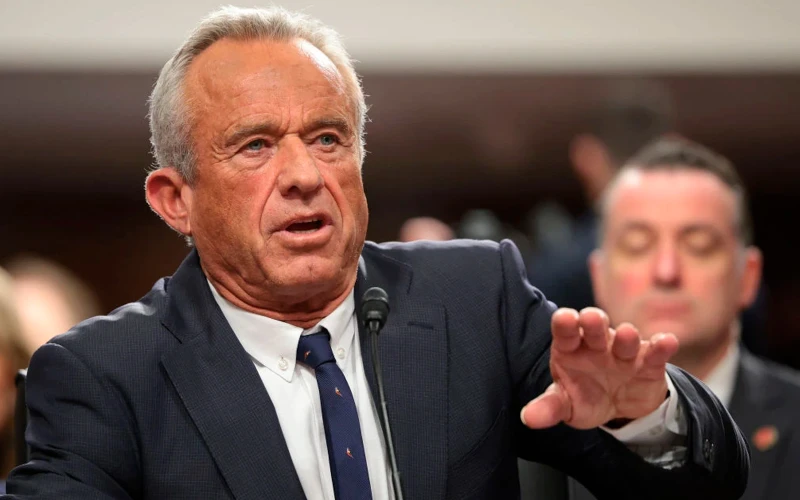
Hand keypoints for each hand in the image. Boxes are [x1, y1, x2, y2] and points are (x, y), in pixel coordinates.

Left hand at [521, 307, 678, 429]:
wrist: (621, 408)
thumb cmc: (586, 396)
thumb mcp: (566, 405)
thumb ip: (549, 407)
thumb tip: (528, 418)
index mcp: (570, 349)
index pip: (565, 333)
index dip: (564, 324)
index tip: (564, 318)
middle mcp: (596, 345)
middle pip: (594, 329)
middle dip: (593, 322)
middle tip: (591, 318)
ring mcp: (623, 352)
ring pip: (625, 339)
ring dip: (626, 336)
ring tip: (626, 334)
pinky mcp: (649, 362)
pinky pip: (656, 352)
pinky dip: (662, 346)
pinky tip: (667, 341)